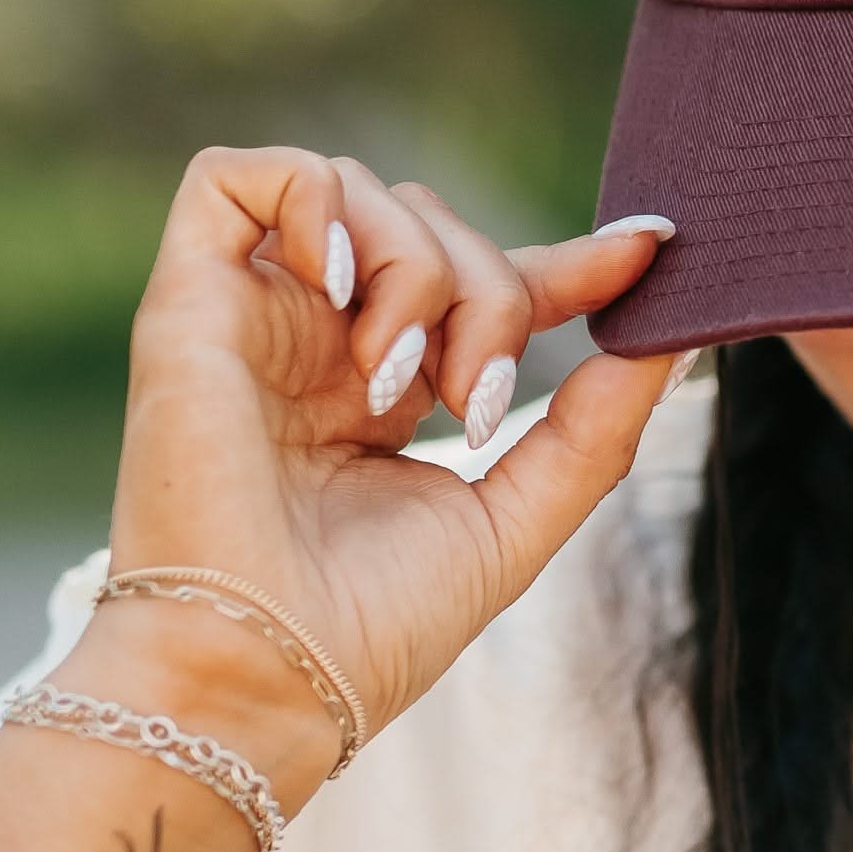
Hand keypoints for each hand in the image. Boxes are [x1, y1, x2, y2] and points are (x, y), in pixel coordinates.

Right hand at [75, 147, 684, 798]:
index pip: (487, 286)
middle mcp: (319, 345)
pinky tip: (345, 288)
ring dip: (421, 269)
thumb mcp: (518, 518)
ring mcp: (254, 320)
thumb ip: (595, 430)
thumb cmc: (377, 625)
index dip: (572, 260)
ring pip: (361, 190)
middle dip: (494, 292)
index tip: (655, 249)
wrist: (271, 675)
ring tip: (403, 383)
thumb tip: (665, 342)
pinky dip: (314, 202)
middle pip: (438, 227)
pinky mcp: (186, 305)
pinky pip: (236, 176)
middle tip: (476, 402)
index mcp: (386, 392)